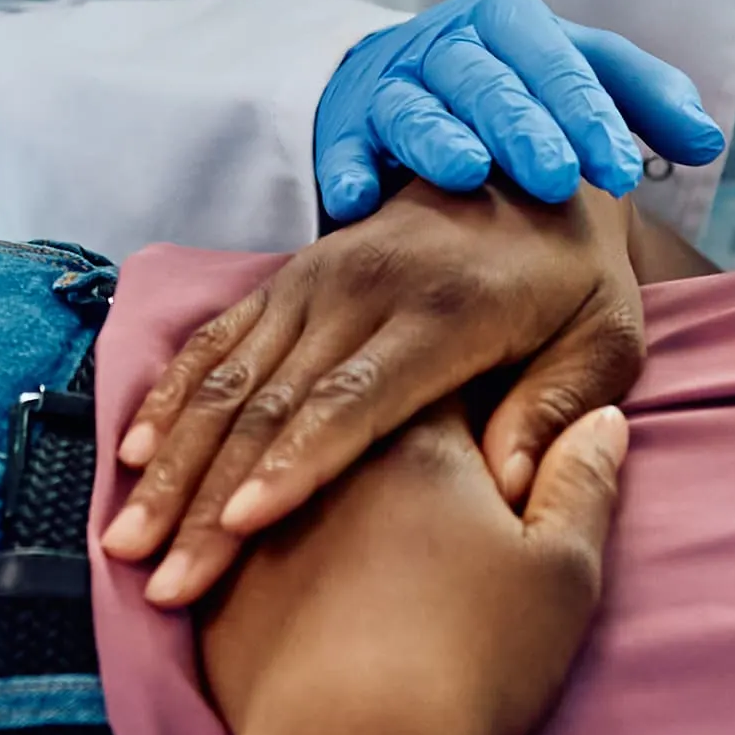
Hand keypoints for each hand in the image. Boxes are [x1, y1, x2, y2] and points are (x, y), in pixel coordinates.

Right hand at [112, 183, 649, 608]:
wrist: (535, 158)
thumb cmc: (578, 277)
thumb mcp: (607, 337)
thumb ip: (558, 410)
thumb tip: (503, 489)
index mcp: (446, 311)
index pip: (355, 400)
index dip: (295, 465)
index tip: (240, 528)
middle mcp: (366, 288)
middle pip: (272, 405)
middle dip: (209, 496)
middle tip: (164, 576)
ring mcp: (317, 277)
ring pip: (227, 379)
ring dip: (172, 462)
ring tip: (127, 538)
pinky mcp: (289, 275)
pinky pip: (217, 339)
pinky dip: (171, 398)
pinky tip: (133, 454)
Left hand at [197, 404, 622, 734]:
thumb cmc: (471, 655)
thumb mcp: (562, 570)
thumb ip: (581, 484)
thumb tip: (601, 419)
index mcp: (419, 436)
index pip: (441, 376)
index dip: (464, 382)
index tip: (476, 400)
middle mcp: (328, 457)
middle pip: (353, 415)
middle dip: (374, 424)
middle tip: (412, 468)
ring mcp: (259, 518)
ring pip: (277, 473)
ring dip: (294, 479)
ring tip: (331, 523)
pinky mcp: (219, 583)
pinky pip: (227, 539)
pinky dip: (238, 540)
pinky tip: (255, 567)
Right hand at [312, 0, 726, 222]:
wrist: (396, 80)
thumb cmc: (508, 84)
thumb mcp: (576, 72)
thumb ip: (643, 98)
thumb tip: (708, 143)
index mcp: (510, 21)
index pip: (556, 63)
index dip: (589, 114)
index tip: (621, 172)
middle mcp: (447, 43)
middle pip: (487, 80)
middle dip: (522, 125)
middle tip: (555, 178)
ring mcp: (390, 83)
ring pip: (414, 105)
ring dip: (437, 138)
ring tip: (465, 173)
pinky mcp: (342, 126)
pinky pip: (341, 146)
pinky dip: (346, 170)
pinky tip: (359, 203)